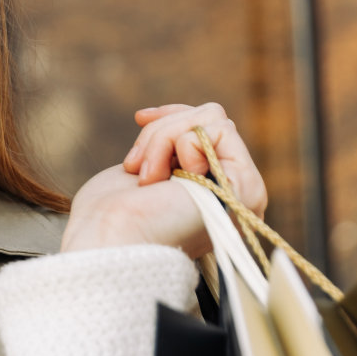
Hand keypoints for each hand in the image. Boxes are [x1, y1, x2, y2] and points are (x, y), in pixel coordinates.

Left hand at [59, 102, 267, 256]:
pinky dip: (183, 144)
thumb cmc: (111, 215)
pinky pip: (220, 130)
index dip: (173, 115)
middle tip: (135, 166)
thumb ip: (169, 148)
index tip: (140, 118)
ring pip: (213, 119)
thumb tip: (174, 114)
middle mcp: (233, 193)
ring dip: (166, 138)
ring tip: (148, 177)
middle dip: (162, 130)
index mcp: (209, 192)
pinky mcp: (246, 186)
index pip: (207, 129)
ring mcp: (244, 192)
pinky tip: (170, 180)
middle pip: (209, 119)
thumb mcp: (143, 168)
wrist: (111, 240)